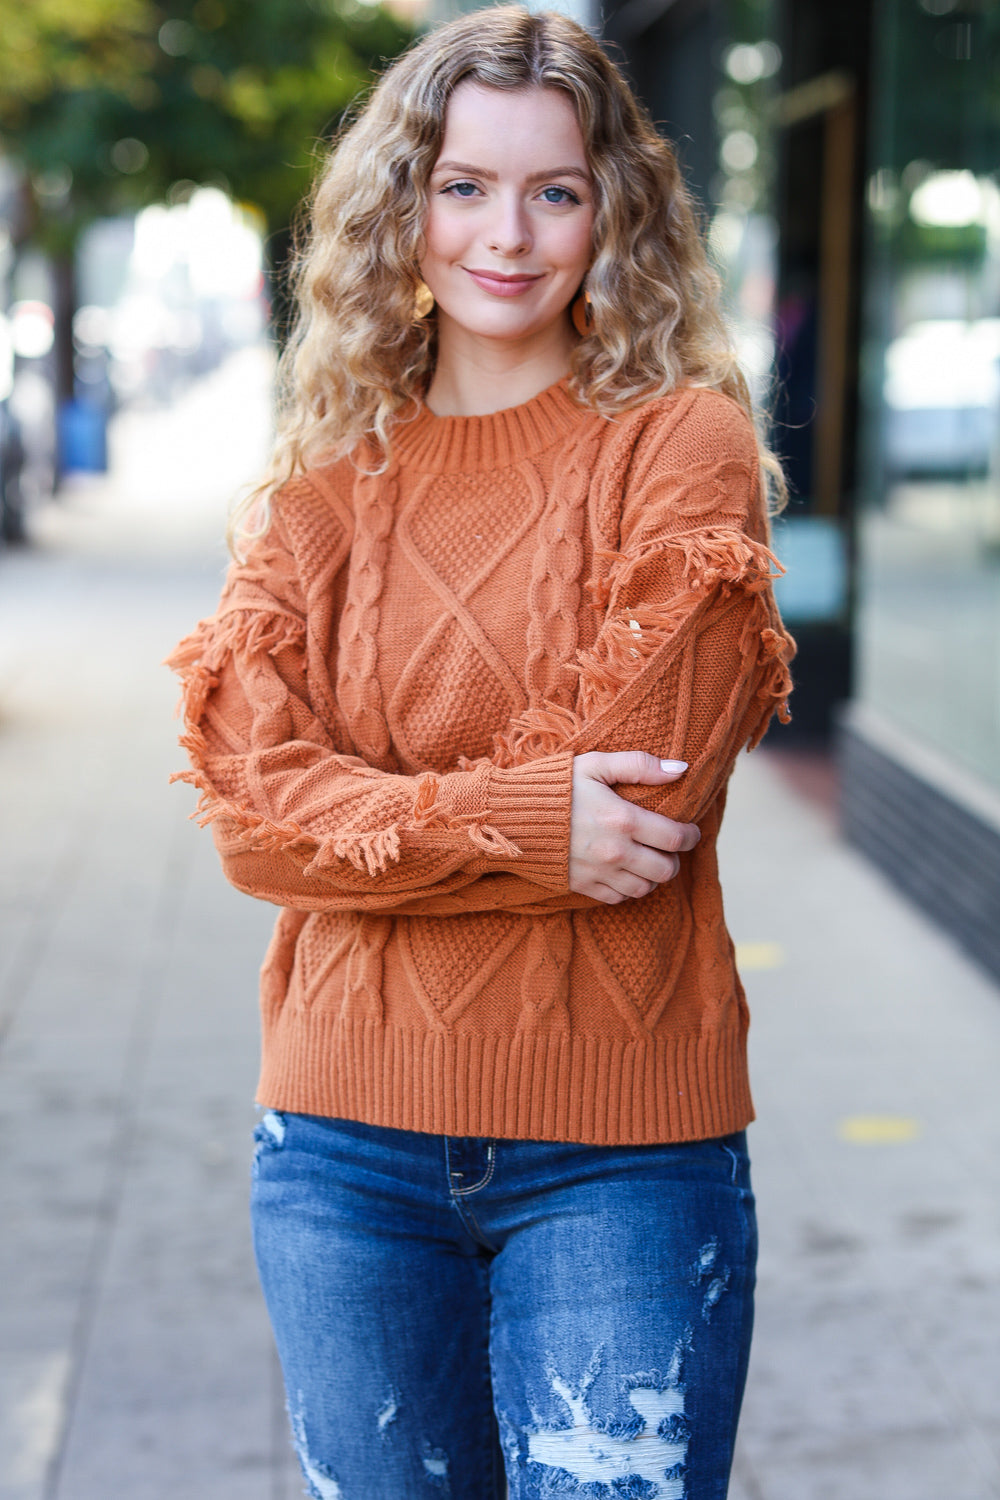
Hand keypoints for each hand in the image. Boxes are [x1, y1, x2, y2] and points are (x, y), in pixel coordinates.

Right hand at [568, 751, 699, 903]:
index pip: (676, 838)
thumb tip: (680, 769)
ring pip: (645, 888)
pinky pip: (618, 898)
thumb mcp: (596, 764)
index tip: (690, 831)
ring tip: (648, 860)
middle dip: (673, 859)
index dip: (690, 836)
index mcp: (623, 820)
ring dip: (652, 876)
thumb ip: (639, 765)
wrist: (510, 815)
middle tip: (668, 847)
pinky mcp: (583, 886)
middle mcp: (616, 852)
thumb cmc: (555, 785)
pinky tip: (624, 872)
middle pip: (666, 869)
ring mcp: (599, 873)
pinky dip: (628, 888)